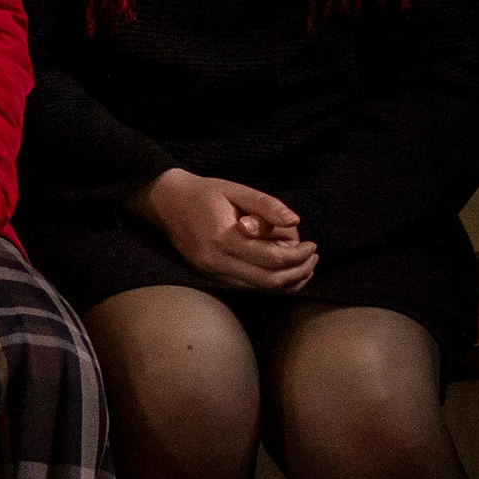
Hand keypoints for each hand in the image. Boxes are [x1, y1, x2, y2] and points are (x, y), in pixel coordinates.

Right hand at [142, 169, 318, 293]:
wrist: (165, 201)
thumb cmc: (203, 192)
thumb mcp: (236, 189)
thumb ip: (266, 205)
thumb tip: (295, 222)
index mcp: (222, 238)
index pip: (271, 259)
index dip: (298, 255)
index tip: (312, 245)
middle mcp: (215, 261)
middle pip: (269, 281)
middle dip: (298, 272)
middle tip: (313, 258)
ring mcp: (211, 272)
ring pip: (260, 289)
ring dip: (287, 281)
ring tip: (304, 266)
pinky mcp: (209, 276)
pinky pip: (247, 287)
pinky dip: (269, 282)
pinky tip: (282, 270)